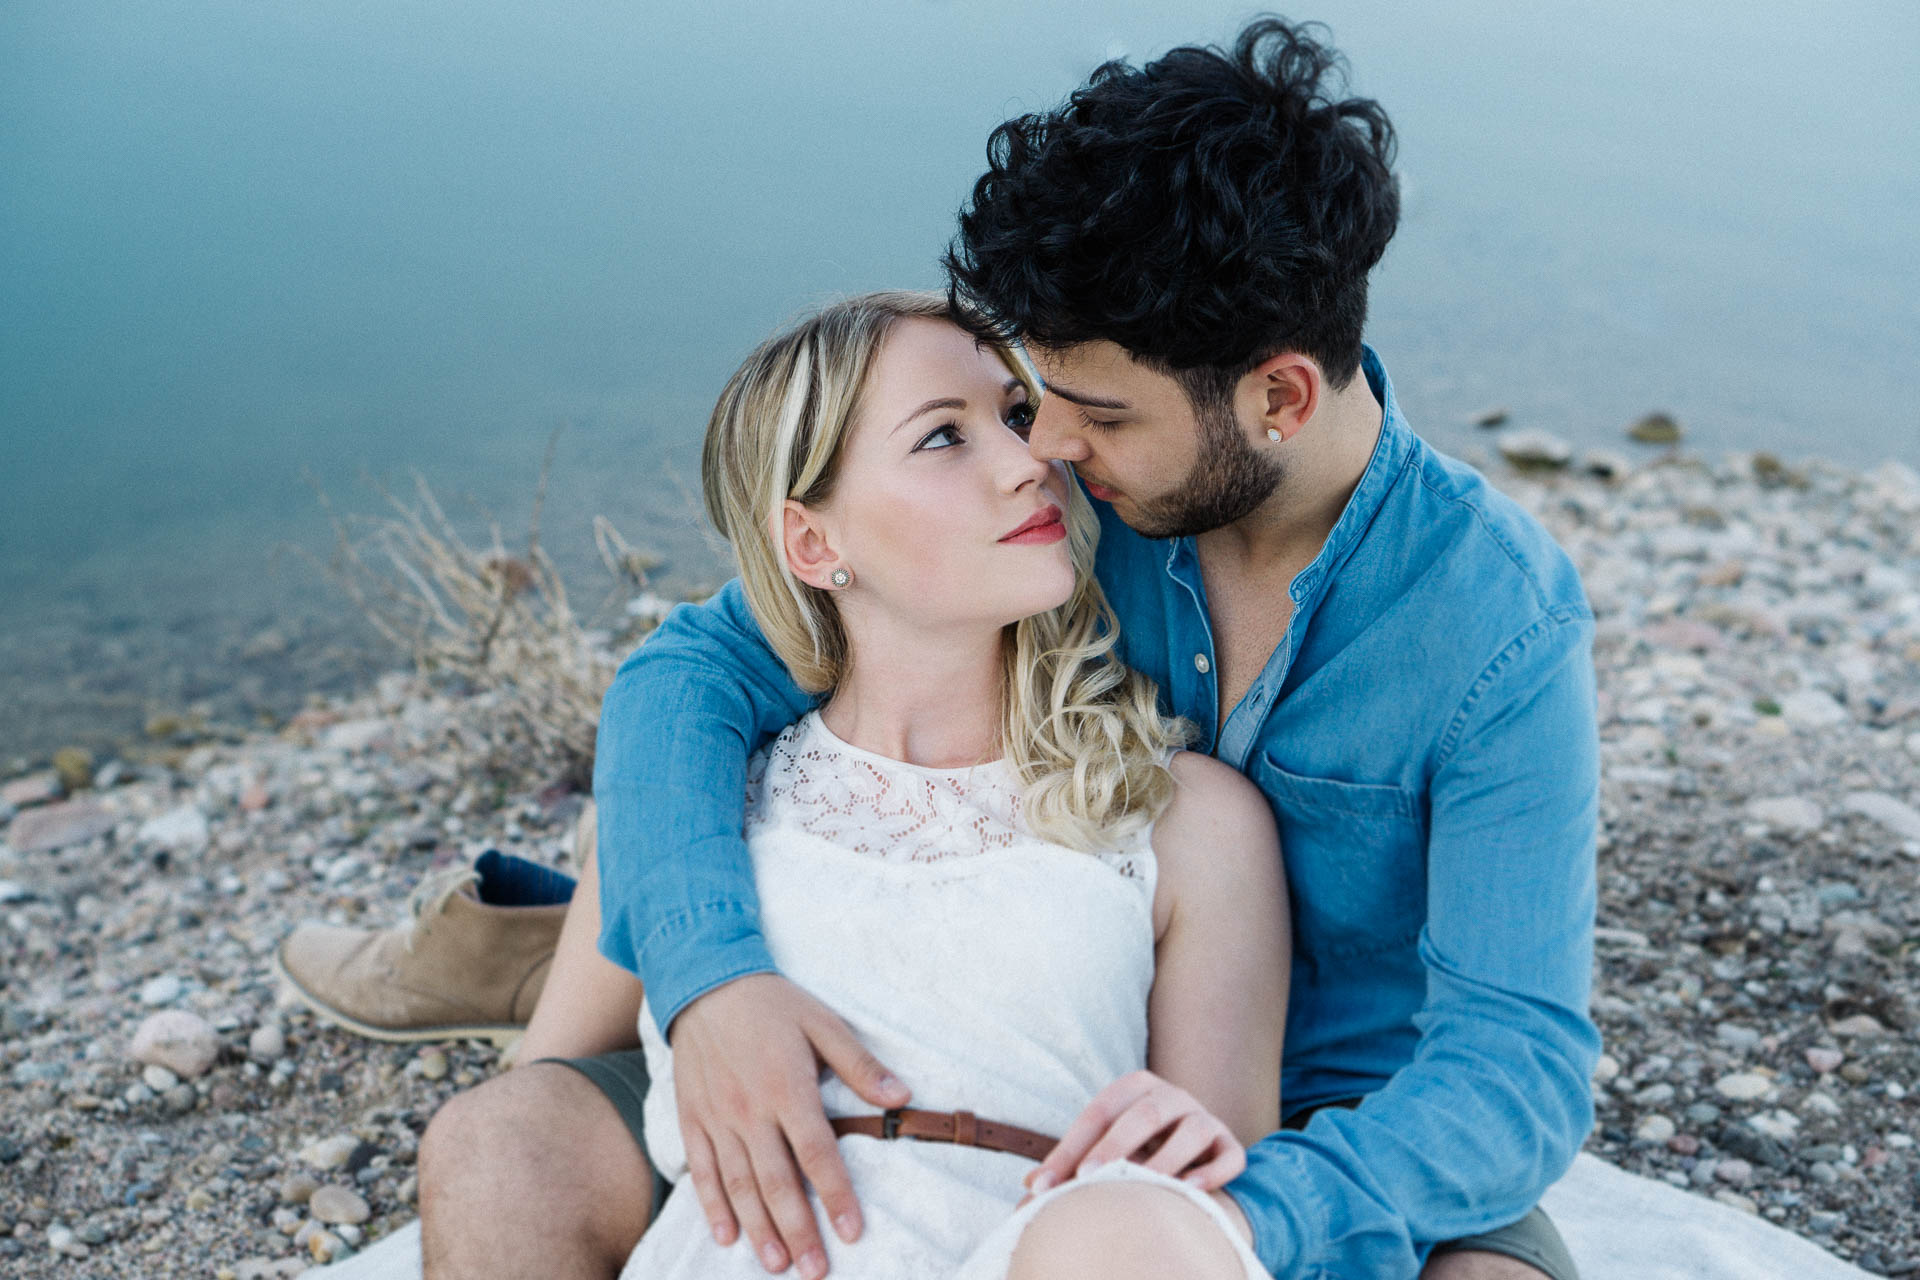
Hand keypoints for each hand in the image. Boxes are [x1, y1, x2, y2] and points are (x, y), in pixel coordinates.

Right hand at [670, 973, 909, 1277]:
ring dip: (758, 1228)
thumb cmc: (773, 1004)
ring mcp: (717, 1118)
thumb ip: (860, 1064)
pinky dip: (712, 1205)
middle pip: (777, 1181)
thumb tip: (902, 1096)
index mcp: (788, 1088)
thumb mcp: (823, 1023)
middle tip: (814, 1270)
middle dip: (798, 1230)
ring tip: (777, 1263)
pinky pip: (702, 1169)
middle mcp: (750, 1110)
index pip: (817, 1153)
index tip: (852, 1233)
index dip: (836, 1196)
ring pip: (738, 1185)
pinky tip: (727, 1235)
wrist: (705, 981)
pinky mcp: (692, 1118)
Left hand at [1023, 1070, 1245, 1198]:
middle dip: (1117, 1145)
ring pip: (1193, 1131)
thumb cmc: (1136, 1146)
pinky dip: (1212, 1172)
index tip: (1055, 1181)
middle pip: (1147, 1113)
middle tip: (1091, 1177)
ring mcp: (1205, 1117)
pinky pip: (1229, 1155)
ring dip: (1169, 1158)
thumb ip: (1070, 1162)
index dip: (1075, 1144)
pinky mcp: (1229, 1144)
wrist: (1192, 1144)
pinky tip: (1188, 1190)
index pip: (1100, 1111)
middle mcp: (1173, 1095)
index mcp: (1135, 1087)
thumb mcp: (1103, 1146)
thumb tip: (1029, 1188)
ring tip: (1144, 1185)